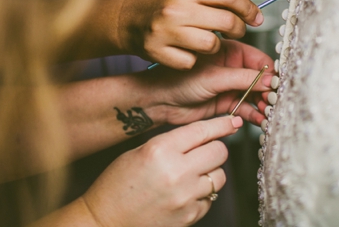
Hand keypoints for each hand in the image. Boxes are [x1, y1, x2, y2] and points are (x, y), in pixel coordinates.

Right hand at [82, 116, 242, 226]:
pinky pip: (211, 199)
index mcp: (161, 150)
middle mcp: (176, 172)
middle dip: (215, 148)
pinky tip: (184, 193)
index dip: (222, 124)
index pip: (203, 130)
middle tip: (204, 151)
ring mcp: (185, 197)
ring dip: (211, 173)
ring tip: (191, 175)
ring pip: (220, 176)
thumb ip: (173, 142)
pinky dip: (202, 194)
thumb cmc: (117, 185)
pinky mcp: (189, 216)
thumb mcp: (141, 151)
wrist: (106, 221)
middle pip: (219, 151)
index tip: (232, 122)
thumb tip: (204, 134)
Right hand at [121, 0, 263, 69]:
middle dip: (239, 29)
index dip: (248, 8)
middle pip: (226, 21)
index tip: (255, 17)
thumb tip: (248, 11)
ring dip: (216, 46)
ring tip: (208, 41)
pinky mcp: (159, 52)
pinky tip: (188, 51)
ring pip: (212, 45)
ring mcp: (166, 32)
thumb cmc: (159, 5)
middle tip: (237, 30)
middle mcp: (176, 9)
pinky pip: (191, 61)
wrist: (125, 20)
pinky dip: (194, 59)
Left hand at [147, 40, 274, 125]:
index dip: (271, 72)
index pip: (258, 60)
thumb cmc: (176, 80)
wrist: (159, 102)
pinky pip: (246, 108)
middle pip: (261, 79)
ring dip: (264, 104)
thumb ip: (242, 78)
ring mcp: (230, 86)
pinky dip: (254, 114)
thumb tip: (269, 79)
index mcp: (229, 52)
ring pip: (256, 95)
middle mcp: (232, 68)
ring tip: (269, 113)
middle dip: (270, 91)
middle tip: (275, 102)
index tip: (280, 84)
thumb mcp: (213, 77)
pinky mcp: (226, 103)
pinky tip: (260, 120)